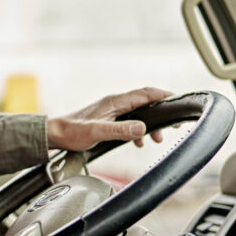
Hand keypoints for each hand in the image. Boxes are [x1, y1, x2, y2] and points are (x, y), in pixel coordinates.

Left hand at [46, 87, 171, 150]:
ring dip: (151, 124)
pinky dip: (138, 130)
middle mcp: (115, 103)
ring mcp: (112, 110)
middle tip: (174, 126)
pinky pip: (130, 120)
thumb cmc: (72, 132)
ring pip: (139, 112)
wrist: (56, 134)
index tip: (179, 101)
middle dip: (162, 112)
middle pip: (146, 102)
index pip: (146, 93)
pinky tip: (139, 142)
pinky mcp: (108, 119)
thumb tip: (142, 128)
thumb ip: (120, 130)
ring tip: (157, 139)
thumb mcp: (97, 132)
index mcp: (115, 102)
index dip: (164, 96)